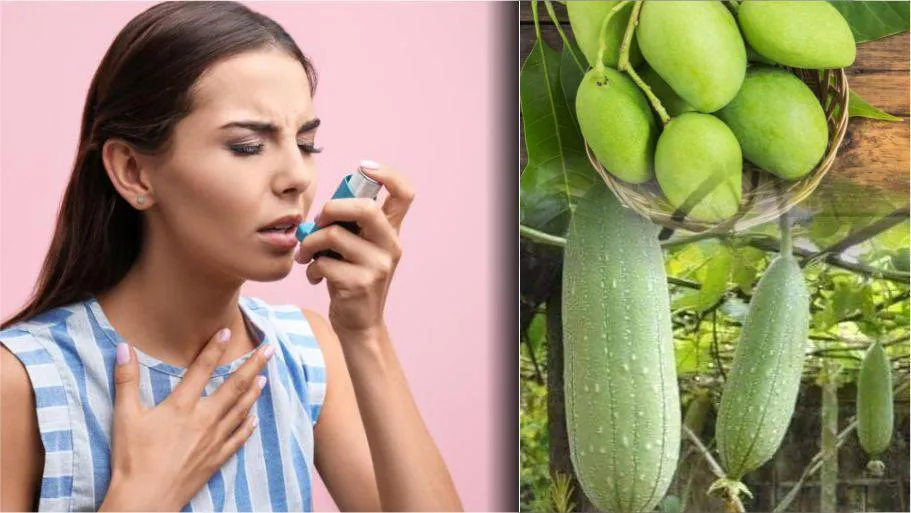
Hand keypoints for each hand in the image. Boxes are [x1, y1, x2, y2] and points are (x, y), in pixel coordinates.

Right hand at [100, 329, 274, 510]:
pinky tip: (255, 419)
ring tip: (265, 377)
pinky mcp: (216, 459)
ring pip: (240, 410)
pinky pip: (238, 439)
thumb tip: (124, 348)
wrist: (146, 500)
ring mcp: (214, 440)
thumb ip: (126, 380)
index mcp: (182, 406)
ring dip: (254, 392)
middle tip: (269, 350)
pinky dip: (248, 426)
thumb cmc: (132, 459)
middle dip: (253, 365)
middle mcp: (204, 419)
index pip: (202, 369)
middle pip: (234, 386)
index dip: (214, 348)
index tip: (227, 331)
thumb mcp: (124, 416)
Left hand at [294, 162, 414, 338]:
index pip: (405, 193)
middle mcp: (391, 245)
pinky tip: (315, 276)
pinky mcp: (361, 284)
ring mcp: (378, 265)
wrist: (358, 324)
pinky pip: (324, 262)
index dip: (388, 174)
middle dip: (332, 209)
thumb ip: (349, 225)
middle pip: (366, 208)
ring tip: (306, 254)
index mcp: (391, 232)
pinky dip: (312, 267)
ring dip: (310, 243)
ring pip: (334, 236)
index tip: (365, 168)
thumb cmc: (351, 279)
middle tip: (318, 222)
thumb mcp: (357, 248)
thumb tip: (325, 206)